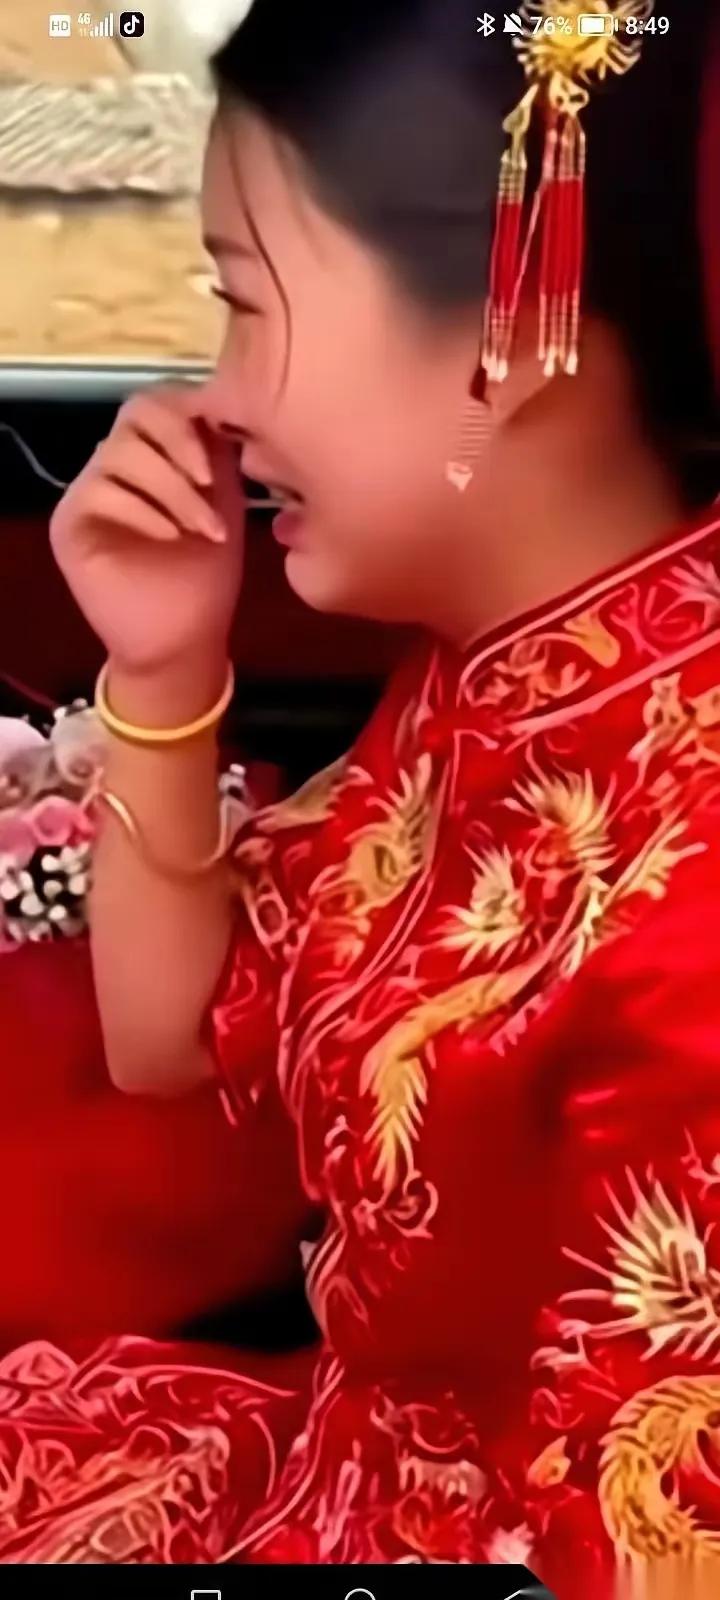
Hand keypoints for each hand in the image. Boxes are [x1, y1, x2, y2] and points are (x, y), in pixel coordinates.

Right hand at [50, 386, 244, 677]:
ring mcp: (90, 491)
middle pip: (136, 411)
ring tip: (202, 526)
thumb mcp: (225, 504)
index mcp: (156, 452)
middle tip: (210, 482)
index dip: (194, 415)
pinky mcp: (71, 524)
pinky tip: (171, 536)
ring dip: (171, 488)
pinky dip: (142, 510)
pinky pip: (98, 493)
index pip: (162, 400)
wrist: (183, 641)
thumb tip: (228, 404)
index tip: (228, 452)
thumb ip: (222, 453)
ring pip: (119, 454)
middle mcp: (118, 462)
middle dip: (179, 441)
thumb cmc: (206, 576)